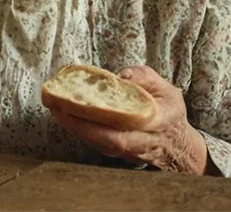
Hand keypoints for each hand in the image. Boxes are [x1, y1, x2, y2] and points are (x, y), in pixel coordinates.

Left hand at [46, 65, 209, 173]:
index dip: (100, 112)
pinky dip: (77, 129)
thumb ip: (145, 77)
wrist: (177, 148)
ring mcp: (125, 152)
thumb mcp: (167, 90)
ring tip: (53, 104)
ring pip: (95, 142)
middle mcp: (138, 141)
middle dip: (76, 121)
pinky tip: (63, 114)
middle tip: (55, 102)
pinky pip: (93, 143)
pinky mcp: (115, 155)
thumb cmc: (169, 114)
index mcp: (155, 121)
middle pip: (103, 136)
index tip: (79, 98)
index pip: (125, 119)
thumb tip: (120, 75)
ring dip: (71, 125)